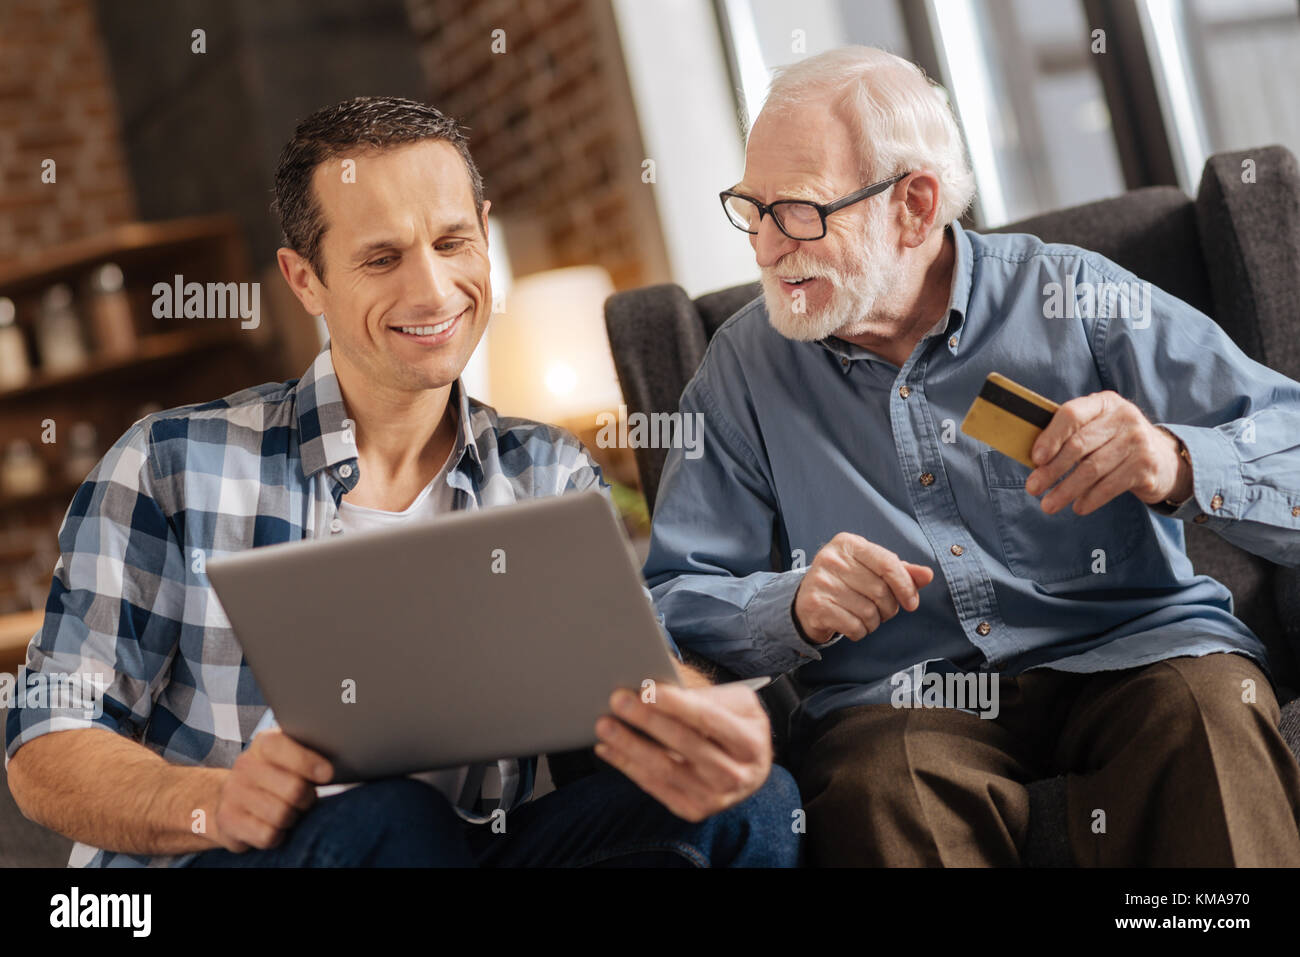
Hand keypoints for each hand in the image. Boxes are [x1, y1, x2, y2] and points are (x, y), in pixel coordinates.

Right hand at [213, 729, 333, 851]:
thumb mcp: (291, 757)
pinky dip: (279, 835)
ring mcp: (233, 793)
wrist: (232, 798)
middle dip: (308, 798)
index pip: (284, 747)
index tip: (327, 774)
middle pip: (293, 788)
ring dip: (293, 817)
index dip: (308, 762)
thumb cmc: (277, 775)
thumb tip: (338, 763)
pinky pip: (268, 835)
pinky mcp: (228, 820)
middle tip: (307, 799)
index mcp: (264, 743)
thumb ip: (311, 752)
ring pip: (282, 815)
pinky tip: (275, 826)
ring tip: (290, 811)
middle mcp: (245, 765)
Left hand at [594, 681, 771, 822]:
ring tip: (604, 725)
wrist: (752, 767)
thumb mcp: (736, 702)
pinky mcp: (692, 810)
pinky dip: (627, 766)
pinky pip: (654, 786)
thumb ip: (704, 694)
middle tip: (617, 701)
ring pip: (665, 769)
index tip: (646, 689)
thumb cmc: (737, 724)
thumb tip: (656, 683)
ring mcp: (714, 797)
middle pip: (685, 744)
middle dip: (648, 721)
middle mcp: (736, 775)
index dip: (676, 705)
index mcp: (749, 743)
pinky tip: (608, 749)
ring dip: (630, 746)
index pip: (708, 720)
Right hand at [793, 532, 933, 643]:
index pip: (887, 563)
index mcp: (848, 543)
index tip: (912, 603)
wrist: (806, 602)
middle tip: (882, 611)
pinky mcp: (815, 605)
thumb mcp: (872, 571)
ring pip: (868, 611)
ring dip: (874, 622)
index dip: (905, 586)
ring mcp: (820, 581)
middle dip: (888, 608)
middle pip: (880, 590)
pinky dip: (859, 632)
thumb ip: (901, 572)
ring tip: (865, 618)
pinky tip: (852, 626)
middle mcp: (831, 558)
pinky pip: (853, 626)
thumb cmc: (846, 584)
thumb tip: (928, 575)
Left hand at [1026, 391, 1191, 514]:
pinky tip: (1078, 507)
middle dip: (1052, 470)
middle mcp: (1124, 417)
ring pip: (1092, 469)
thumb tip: (1034, 460)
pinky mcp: (1146, 467)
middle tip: (1033, 488)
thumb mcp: (1096, 428)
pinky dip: (1090, 499)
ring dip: (1066, 490)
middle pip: (1079, 445)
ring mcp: (1138, 442)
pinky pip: (1110, 486)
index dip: (1051, 437)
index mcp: (1104, 403)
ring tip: (1048, 505)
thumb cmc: (1114, 442)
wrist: (1162, 459)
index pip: (1072, 414)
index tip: (1035, 459)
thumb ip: (1070, 434)